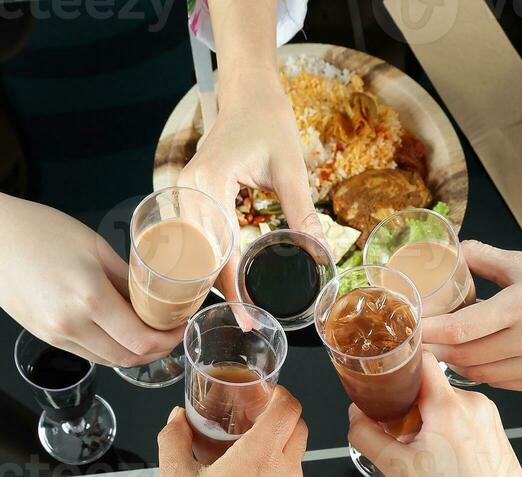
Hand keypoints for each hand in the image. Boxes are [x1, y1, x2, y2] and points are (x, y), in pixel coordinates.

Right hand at [0, 195, 185, 366]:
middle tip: (171, 335)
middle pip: (128, 358)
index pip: (141, 340)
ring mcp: (57, 335)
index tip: (180, 328)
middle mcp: (72, 324)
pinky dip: (112, 350)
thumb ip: (128, 279)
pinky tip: (122, 335)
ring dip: (135, 355)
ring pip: (109, 361)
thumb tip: (156, 301)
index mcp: (90, 298)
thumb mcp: (95, 247)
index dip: (168, 341)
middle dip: (157, 351)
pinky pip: (89, 355)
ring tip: (151, 336)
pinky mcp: (47, 338)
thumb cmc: (40, 232)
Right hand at [156, 386, 307, 476]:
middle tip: (252, 422)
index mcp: (259, 456)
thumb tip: (176, 418)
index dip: (280, 394)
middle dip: (280, 420)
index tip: (264, 394)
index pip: (289, 408)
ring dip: (277, 454)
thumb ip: (175, 438)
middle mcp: (285, 476)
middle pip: (298, 431)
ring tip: (243, 462)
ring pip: (295, 463)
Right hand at [180, 65, 325, 297]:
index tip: (247, 320)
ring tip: (239, 310)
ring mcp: (182, 193)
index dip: (232, 291)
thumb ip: (303, 214)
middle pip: (198, 260)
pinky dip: (209, 263)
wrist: (247, 90)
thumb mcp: (291, 170)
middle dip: (221, 294)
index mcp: (208, 184)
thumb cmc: (268, 121)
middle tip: (246, 323)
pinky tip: (226, 282)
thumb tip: (321, 255)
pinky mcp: (187, 195)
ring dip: (213, 282)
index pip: (217, 253)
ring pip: (193, 253)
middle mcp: (187, 191)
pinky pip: (194, 239)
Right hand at [348, 353, 521, 476]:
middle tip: (399, 431)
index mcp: (447, 406)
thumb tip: (355, 416)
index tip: (382, 379)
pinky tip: (444, 452)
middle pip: (428, 382)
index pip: (419, 358)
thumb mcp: (399, 470)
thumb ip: (368, 438)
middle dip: (408, 402)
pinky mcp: (492, 421)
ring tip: (425, 448)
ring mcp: (485, 409)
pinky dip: (445, 423)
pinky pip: (460, 410)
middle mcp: (470, 400)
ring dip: (427, 415)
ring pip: (443, 397)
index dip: (397, 364)